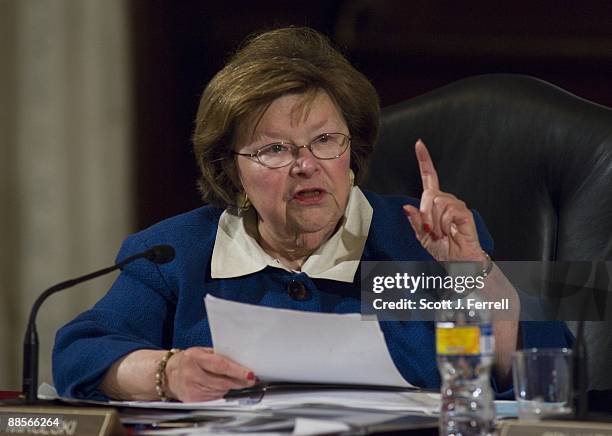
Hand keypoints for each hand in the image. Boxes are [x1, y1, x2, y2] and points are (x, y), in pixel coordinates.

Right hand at [165, 347, 256, 401]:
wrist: (169, 374)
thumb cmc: (189, 360)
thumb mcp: (202, 351)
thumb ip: (219, 355)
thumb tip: (241, 360)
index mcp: (195, 358)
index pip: (220, 365)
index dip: (237, 371)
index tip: (250, 374)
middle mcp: (192, 374)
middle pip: (222, 381)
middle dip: (239, 381)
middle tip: (250, 379)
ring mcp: (192, 389)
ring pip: (220, 391)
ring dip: (230, 387)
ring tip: (233, 380)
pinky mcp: (193, 400)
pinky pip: (214, 398)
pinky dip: (220, 393)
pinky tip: (218, 387)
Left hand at [403, 139, 483, 262]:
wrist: (459, 263)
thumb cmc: (444, 250)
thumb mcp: (422, 237)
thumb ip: (415, 222)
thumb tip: (407, 208)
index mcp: (434, 204)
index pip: (429, 177)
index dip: (424, 160)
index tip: (419, 144)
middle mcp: (446, 200)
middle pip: (428, 194)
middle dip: (425, 215)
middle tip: (431, 230)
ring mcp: (457, 205)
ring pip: (437, 203)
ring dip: (435, 222)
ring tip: (442, 233)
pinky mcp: (464, 212)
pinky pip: (448, 211)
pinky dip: (444, 224)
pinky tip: (450, 232)